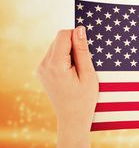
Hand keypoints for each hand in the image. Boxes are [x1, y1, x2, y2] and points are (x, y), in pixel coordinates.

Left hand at [36, 26, 98, 147]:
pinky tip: (71, 72)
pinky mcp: (41, 71)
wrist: (72, 118)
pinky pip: (53, 54)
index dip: (77, 37)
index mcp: (55, 65)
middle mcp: (43, 65)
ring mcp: (40, 68)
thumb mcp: (88, 73)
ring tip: (77, 70)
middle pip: (59, 39)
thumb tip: (79, 29)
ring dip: (69, 51)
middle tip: (83, 64)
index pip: (63, 35)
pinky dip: (64, 57)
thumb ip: (82, 50)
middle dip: (73, 45)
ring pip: (56, 45)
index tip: (87, 50)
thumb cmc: (84, 98)